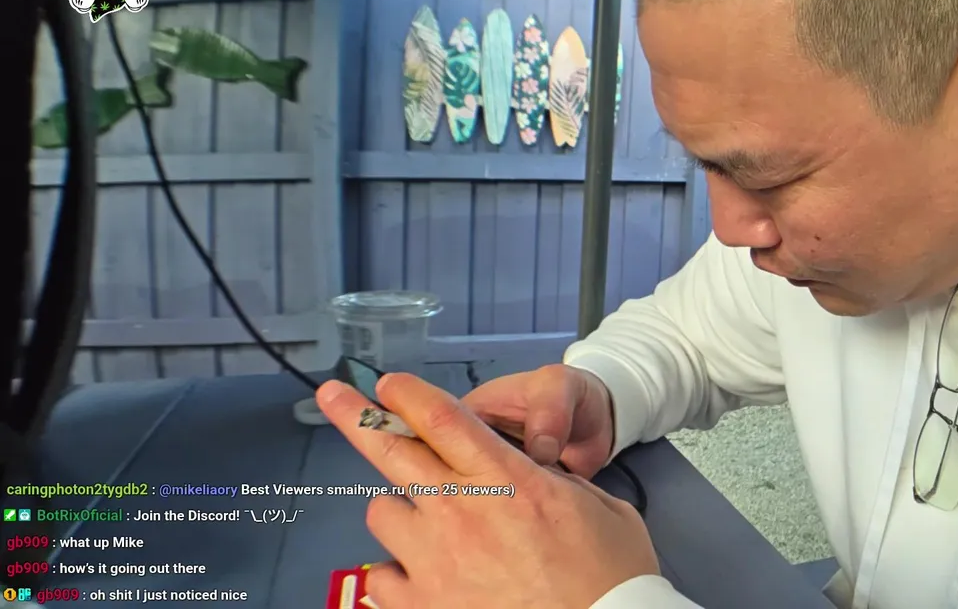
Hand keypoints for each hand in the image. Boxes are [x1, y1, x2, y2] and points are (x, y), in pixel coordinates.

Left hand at [316, 374, 659, 608]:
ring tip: (427, 526)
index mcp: (506, 477)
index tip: (388, 383)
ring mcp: (435, 561)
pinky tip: (422, 576)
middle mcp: (460, 510)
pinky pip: (380, 576)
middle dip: (354, 413)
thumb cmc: (609, 577)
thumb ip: (550, 481)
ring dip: (400, 511)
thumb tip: (531, 474)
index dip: (407, 393)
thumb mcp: (597, 506)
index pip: (440, 416)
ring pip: (382, 513)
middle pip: (390, 449)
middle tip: (335, 395)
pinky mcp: (422, 606)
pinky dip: (397, 572)